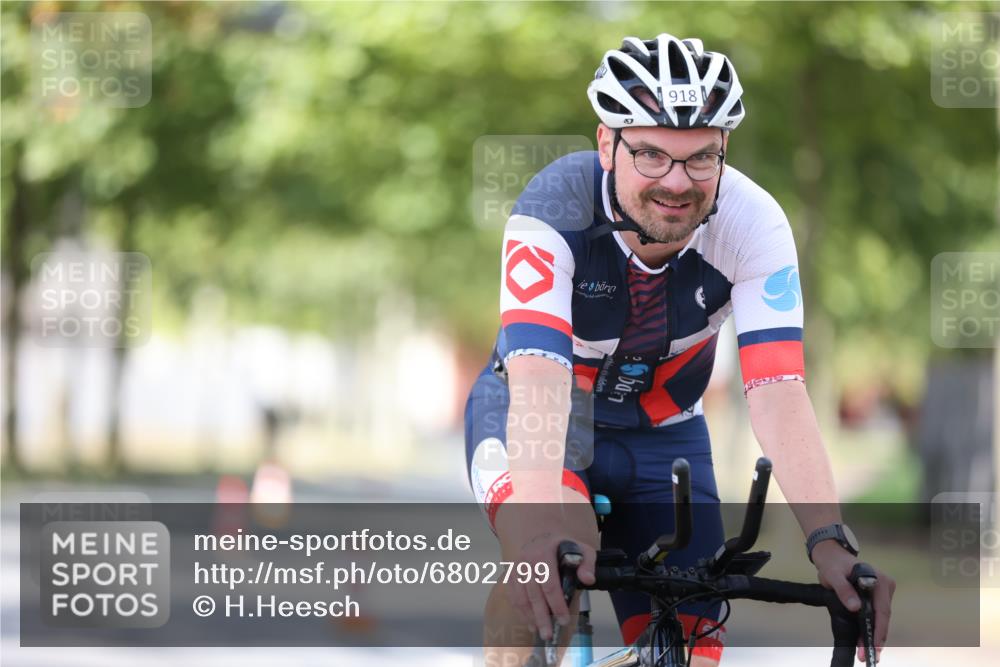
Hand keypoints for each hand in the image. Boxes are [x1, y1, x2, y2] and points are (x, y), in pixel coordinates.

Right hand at [504, 528, 596, 640]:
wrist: (543, 537)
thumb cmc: (563, 547)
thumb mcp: (581, 549)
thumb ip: (587, 563)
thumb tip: (588, 579)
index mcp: (544, 553)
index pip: (550, 584)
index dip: (557, 604)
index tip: (564, 620)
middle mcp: (526, 560)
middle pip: (534, 594)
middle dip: (542, 617)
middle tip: (548, 635)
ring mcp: (516, 567)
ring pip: (521, 597)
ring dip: (530, 616)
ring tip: (540, 631)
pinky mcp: (511, 574)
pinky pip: (513, 596)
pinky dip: (520, 611)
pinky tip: (530, 622)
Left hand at [811, 541, 895, 662]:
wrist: (831, 556)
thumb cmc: (833, 563)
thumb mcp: (834, 575)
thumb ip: (844, 590)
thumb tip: (856, 608)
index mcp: (880, 581)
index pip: (882, 610)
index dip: (878, 630)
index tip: (874, 646)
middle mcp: (885, 587)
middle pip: (882, 618)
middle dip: (875, 638)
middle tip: (868, 656)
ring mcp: (881, 594)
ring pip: (878, 619)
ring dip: (872, 637)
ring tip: (865, 654)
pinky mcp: (875, 598)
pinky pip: (873, 616)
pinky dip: (868, 629)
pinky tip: (864, 644)